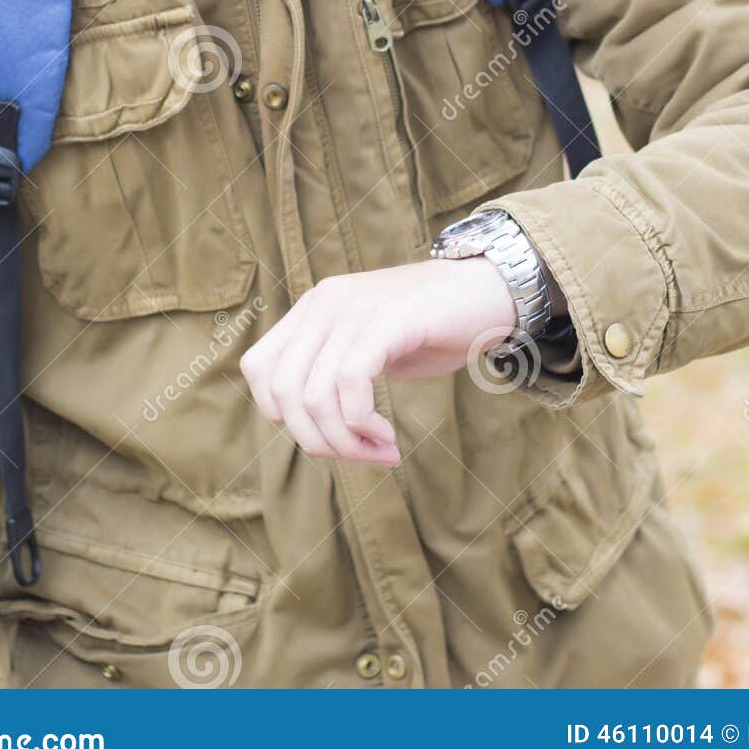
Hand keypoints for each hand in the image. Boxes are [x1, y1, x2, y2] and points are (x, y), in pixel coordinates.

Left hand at [239, 258, 517, 466]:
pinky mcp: (386, 320)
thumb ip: (333, 375)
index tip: (328, 437)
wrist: (489, 292)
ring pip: (315, 397)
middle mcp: (323, 303)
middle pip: (282, 393)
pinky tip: (386, 436)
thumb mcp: (369, 350)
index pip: (259, 369)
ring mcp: (352, 308)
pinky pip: (351, 385)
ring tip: (380, 451)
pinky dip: (363, 425)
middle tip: (361, 456)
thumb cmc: (432, 329)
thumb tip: (307, 431)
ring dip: (345, 442)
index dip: (281, 416)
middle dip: (317, 440)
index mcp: (313, 308)